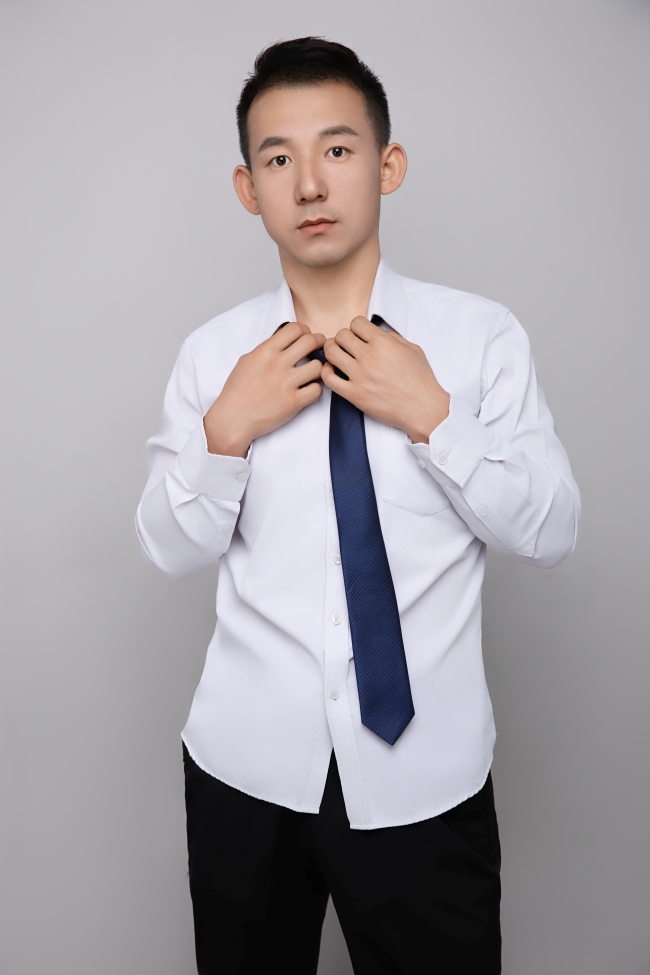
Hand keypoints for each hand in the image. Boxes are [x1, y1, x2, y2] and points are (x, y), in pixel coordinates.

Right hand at [204, 322, 324, 456]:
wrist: (233, 418)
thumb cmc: (237, 391)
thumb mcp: (247, 361)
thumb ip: (267, 349)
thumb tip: (284, 340)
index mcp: (265, 351)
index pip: (295, 328)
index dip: (305, 331)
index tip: (305, 339)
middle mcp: (277, 364)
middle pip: (311, 342)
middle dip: (318, 344)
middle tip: (317, 351)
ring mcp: (286, 384)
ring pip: (318, 366)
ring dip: (318, 369)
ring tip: (311, 374)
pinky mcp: (293, 402)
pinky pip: (317, 390)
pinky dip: (315, 390)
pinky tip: (307, 391)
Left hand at [321, 318, 449, 442]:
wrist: (423, 408)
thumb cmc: (421, 380)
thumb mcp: (412, 349)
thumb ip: (392, 337)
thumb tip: (376, 333)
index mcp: (384, 343)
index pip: (356, 323)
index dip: (356, 328)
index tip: (359, 336)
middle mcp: (369, 357)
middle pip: (340, 335)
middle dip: (343, 338)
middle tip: (347, 346)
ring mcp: (360, 376)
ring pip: (331, 353)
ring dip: (332, 352)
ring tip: (338, 357)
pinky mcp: (354, 394)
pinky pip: (328, 378)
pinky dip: (326, 372)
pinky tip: (334, 372)